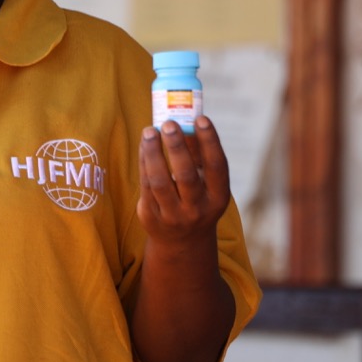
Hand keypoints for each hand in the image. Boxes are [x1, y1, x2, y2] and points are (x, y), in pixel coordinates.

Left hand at [137, 117, 230, 246]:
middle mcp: (197, 209)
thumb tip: (188, 118)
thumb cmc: (197, 200)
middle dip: (177, 147)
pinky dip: (144, 163)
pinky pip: (145, 186)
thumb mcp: (207, 185)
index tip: (201, 118)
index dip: (210, 142)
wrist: (183, 243)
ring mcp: (173, 216)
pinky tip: (144, 145)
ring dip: (153, 153)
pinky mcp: (151, 217)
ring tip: (149, 131)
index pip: (217, 167)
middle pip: (186, 176)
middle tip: (169, 123)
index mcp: (218, 198)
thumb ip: (199, 156)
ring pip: (160, 181)